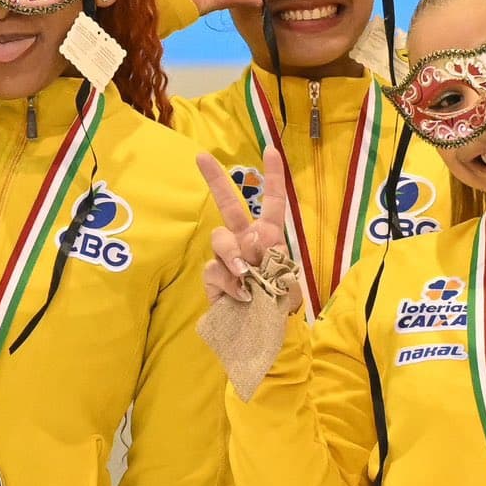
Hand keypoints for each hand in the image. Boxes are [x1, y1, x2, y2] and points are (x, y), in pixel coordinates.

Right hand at [196, 147, 289, 304]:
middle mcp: (245, 240)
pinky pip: (214, 268)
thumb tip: (248, 240)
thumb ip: (268, 257)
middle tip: (201, 157)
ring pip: (220, 238)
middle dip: (215, 179)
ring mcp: (226, 257)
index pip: (272, 201)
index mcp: (270, 236)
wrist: (260, 334)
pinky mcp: (213, 276)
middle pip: (228, 204)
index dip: (273, 177)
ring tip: (246, 274)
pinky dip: (229, 282)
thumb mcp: (284, 279)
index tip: (270, 151)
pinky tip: (241, 295)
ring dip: (233, 253)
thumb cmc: (277, 305)